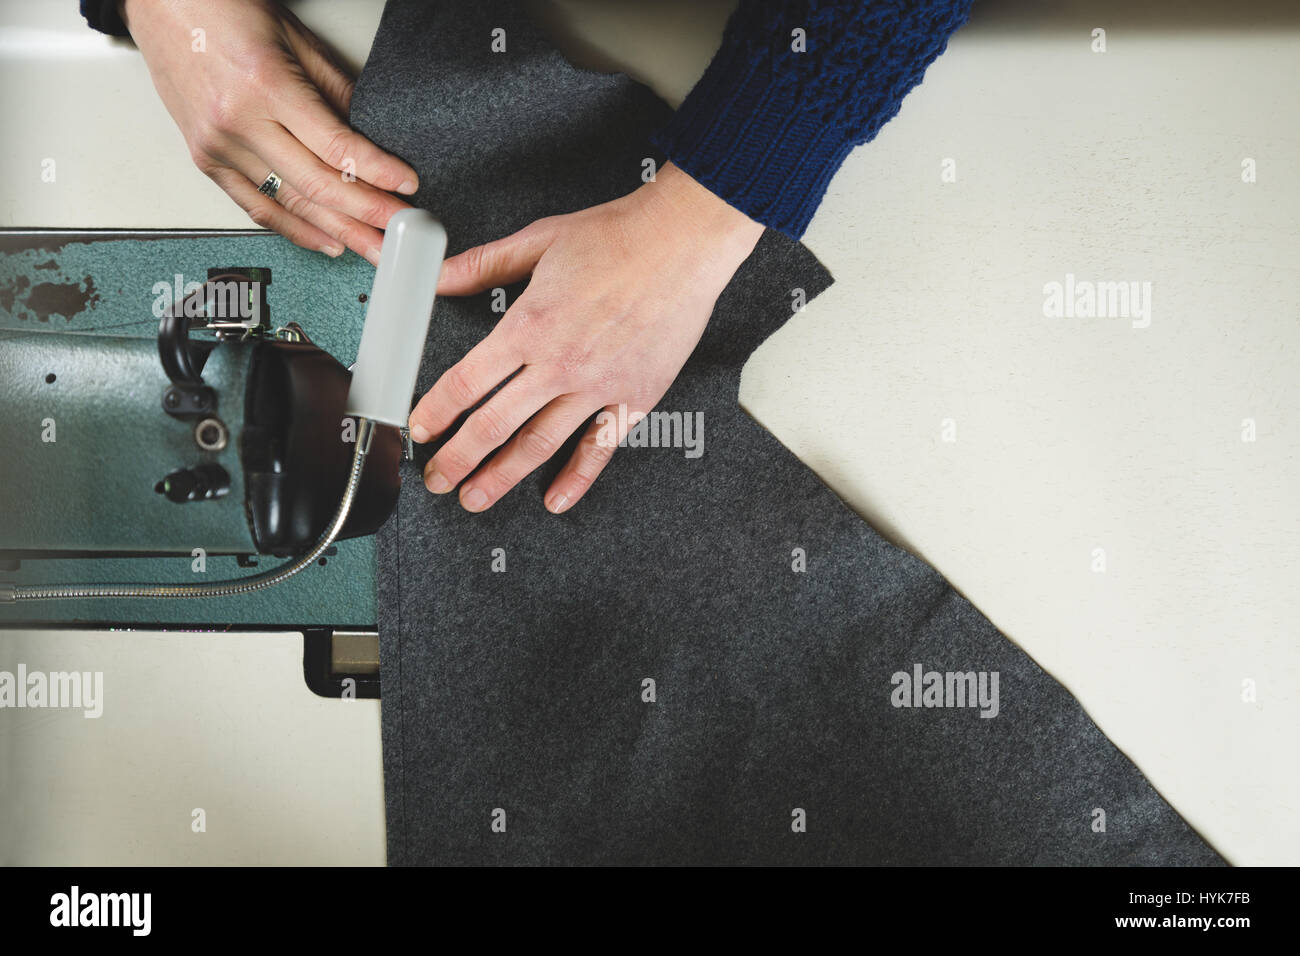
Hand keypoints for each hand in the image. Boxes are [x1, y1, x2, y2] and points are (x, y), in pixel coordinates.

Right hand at [120, 0, 417, 263]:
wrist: (159, 1)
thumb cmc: (222, 8)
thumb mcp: (295, 39)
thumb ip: (336, 92)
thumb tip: (373, 137)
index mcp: (265, 86)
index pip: (336, 147)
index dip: (377, 174)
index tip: (406, 188)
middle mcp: (237, 122)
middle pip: (317, 186)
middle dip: (366, 215)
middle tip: (400, 233)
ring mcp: (217, 145)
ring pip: (290, 204)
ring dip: (338, 232)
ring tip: (373, 249)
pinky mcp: (205, 159)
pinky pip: (256, 206)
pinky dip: (294, 229)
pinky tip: (327, 241)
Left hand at [408, 161, 764, 513]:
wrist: (683, 242)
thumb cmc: (618, 237)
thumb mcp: (538, 241)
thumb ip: (483, 265)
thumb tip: (439, 277)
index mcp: (529, 326)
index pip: (467, 382)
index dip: (436, 412)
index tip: (421, 429)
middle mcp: (559, 364)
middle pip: (493, 424)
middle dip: (458, 459)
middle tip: (438, 479)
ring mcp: (597, 387)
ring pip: (538, 444)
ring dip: (501, 476)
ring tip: (476, 497)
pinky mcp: (634, 398)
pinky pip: (599, 449)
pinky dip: (576, 480)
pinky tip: (555, 500)